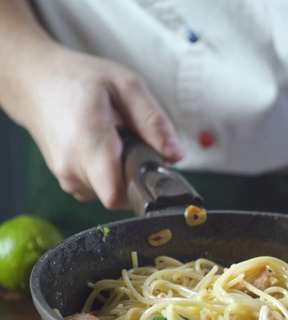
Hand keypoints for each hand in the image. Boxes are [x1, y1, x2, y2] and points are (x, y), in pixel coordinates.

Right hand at [5, 46, 183, 208]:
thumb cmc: (81, 79)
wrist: (35, 82)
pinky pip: (102, 189)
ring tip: (115, 139)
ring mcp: (67, 178)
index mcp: (88, 142)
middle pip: (123, 194)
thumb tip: (176, 156)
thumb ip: (153, 122)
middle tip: (132, 139)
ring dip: (123, 171)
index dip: (143, 187)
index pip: (116, 195)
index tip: (152, 167)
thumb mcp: (126, 86)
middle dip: (137, 172)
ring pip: (114, 193)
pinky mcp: (68, 182)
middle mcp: (73, 167)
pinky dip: (110, 173)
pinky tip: (104, 148)